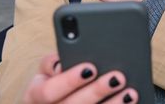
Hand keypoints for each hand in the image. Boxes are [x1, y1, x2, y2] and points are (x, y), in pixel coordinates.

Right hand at [23, 53, 137, 103]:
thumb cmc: (53, 81)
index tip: (90, 68)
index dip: (69, 81)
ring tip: (130, 93)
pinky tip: (128, 103)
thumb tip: (61, 64)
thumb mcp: (46, 70)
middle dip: (96, 92)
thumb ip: (51, 63)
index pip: (47, 92)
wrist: (56, 101)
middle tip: (118, 77)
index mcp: (34, 96)